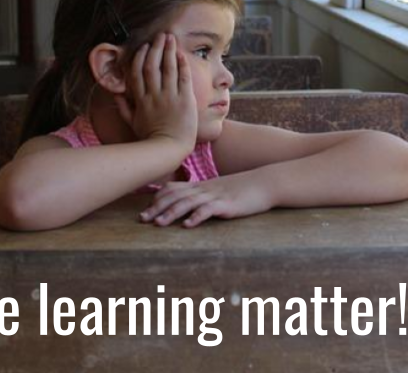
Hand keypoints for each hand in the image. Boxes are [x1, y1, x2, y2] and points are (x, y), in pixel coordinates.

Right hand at [115, 33, 197, 150]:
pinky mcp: (184, 100)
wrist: (169, 148)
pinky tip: (182, 54)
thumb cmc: (150, 138)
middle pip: (152, 66)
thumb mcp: (132, 123)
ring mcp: (169, 97)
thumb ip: (123, 107)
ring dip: (169, 51)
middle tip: (160, 35)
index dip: (140, 57)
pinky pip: (183, 78)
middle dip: (155, 48)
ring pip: (168, 68)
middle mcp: (153, 95)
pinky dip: (182, 64)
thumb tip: (115, 94)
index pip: (136, 72)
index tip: (144, 47)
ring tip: (171, 38)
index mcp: (140, 99)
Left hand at [138, 174, 274, 227]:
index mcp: (201, 186)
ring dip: (171, 213)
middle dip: (157, 208)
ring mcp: (215, 196)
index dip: (157, 199)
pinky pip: (209, 210)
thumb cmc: (242, 189)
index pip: (173, 189)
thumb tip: (186, 205)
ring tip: (158, 224)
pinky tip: (188, 225)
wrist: (265, 183)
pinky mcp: (227, 205)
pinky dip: (197, 217)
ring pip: (188, 203)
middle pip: (176, 196)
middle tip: (142, 220)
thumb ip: (202, 195)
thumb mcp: (218, 190)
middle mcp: (204, 189)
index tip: (144, 210)